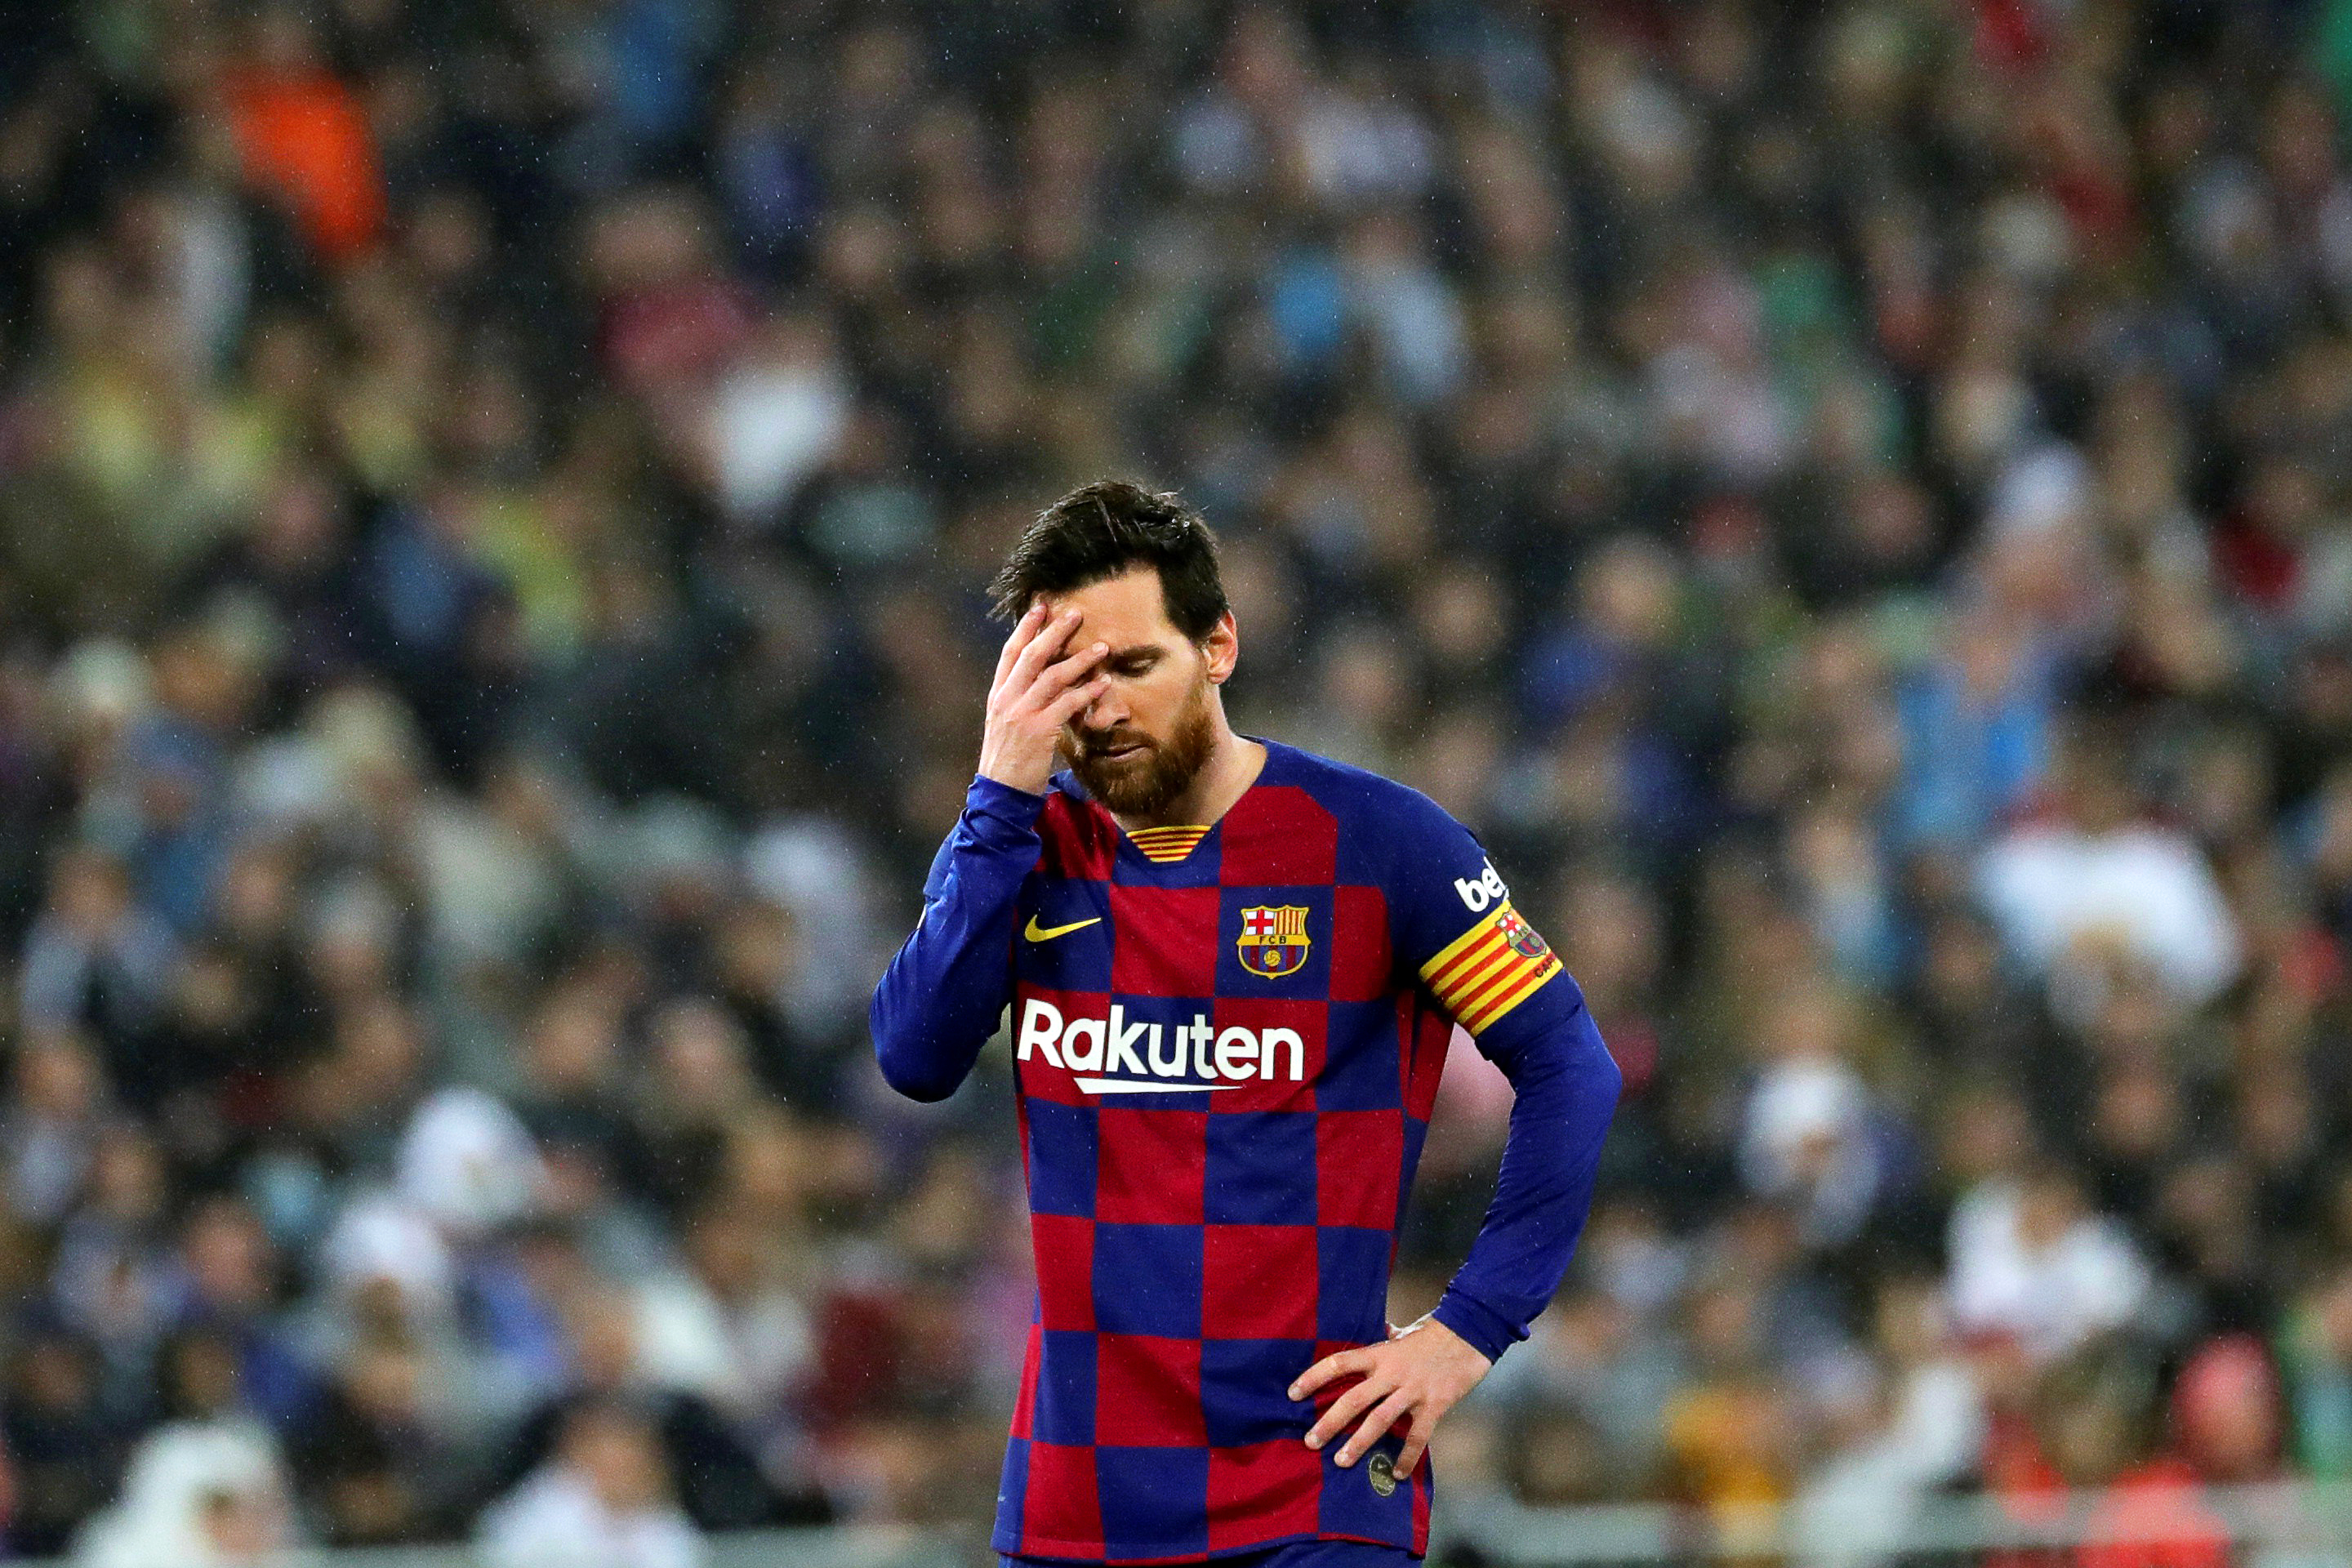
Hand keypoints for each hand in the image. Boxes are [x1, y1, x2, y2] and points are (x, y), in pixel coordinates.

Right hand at [978, 603, 1108, 794]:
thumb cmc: (1008, 758)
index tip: (1041, 607)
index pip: (1010, 652)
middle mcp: (1007, 699)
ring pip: (1053, 676)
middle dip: (1054, 631)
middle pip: (1032, 656)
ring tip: (1101, 647)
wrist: (1000, 791)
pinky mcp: (1038, 731)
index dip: (1025, 628)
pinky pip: (1067, 704)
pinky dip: (1087, 692)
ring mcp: (1022, 714)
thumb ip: (1020, 699)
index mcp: (998, 694)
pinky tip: (1104, 684)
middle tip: (1075, 613)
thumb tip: (1043, 679)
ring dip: (1080, 659)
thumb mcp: (1005, 722)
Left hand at [1290, 1313, 1491, 1478]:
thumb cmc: (1433, 1333)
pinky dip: (1407, 1457)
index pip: (1339, 1363)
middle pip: (1353, 1399)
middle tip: (1311, 1441)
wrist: (1470, 1334)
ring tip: (1341, 1461)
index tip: (1293, 1393)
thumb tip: (1376, 1336)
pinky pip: (1417, 1436)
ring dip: (1359, 1443)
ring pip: (1380, 1421)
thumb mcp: (1402, 1333)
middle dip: (1330, 1422)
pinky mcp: (1434, 1405)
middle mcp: (1392, 1373)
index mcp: (1380, 1353)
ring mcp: (1412, 1391)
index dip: (1313, 1377)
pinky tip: (1398, 1474)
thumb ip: (1386, 1340)